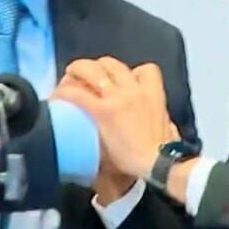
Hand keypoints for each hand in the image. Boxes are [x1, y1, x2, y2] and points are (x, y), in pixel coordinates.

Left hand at [54, 58, 178, 179]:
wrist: (157, 163)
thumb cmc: (164, 151)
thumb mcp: (168, 129)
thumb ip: (164, 121)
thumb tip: (166, 125)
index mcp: (154, 94)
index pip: (146, 70)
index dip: (132, 72)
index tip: (124, 81)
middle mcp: (135, 91)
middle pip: (113, 65)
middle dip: (98, 67)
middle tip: (88, 77)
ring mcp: (118, 99)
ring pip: (93, 71)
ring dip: (79, 70)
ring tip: (69, 76)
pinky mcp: (102, 112)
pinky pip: (78, 94)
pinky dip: (66, 93)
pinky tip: (59, 96)